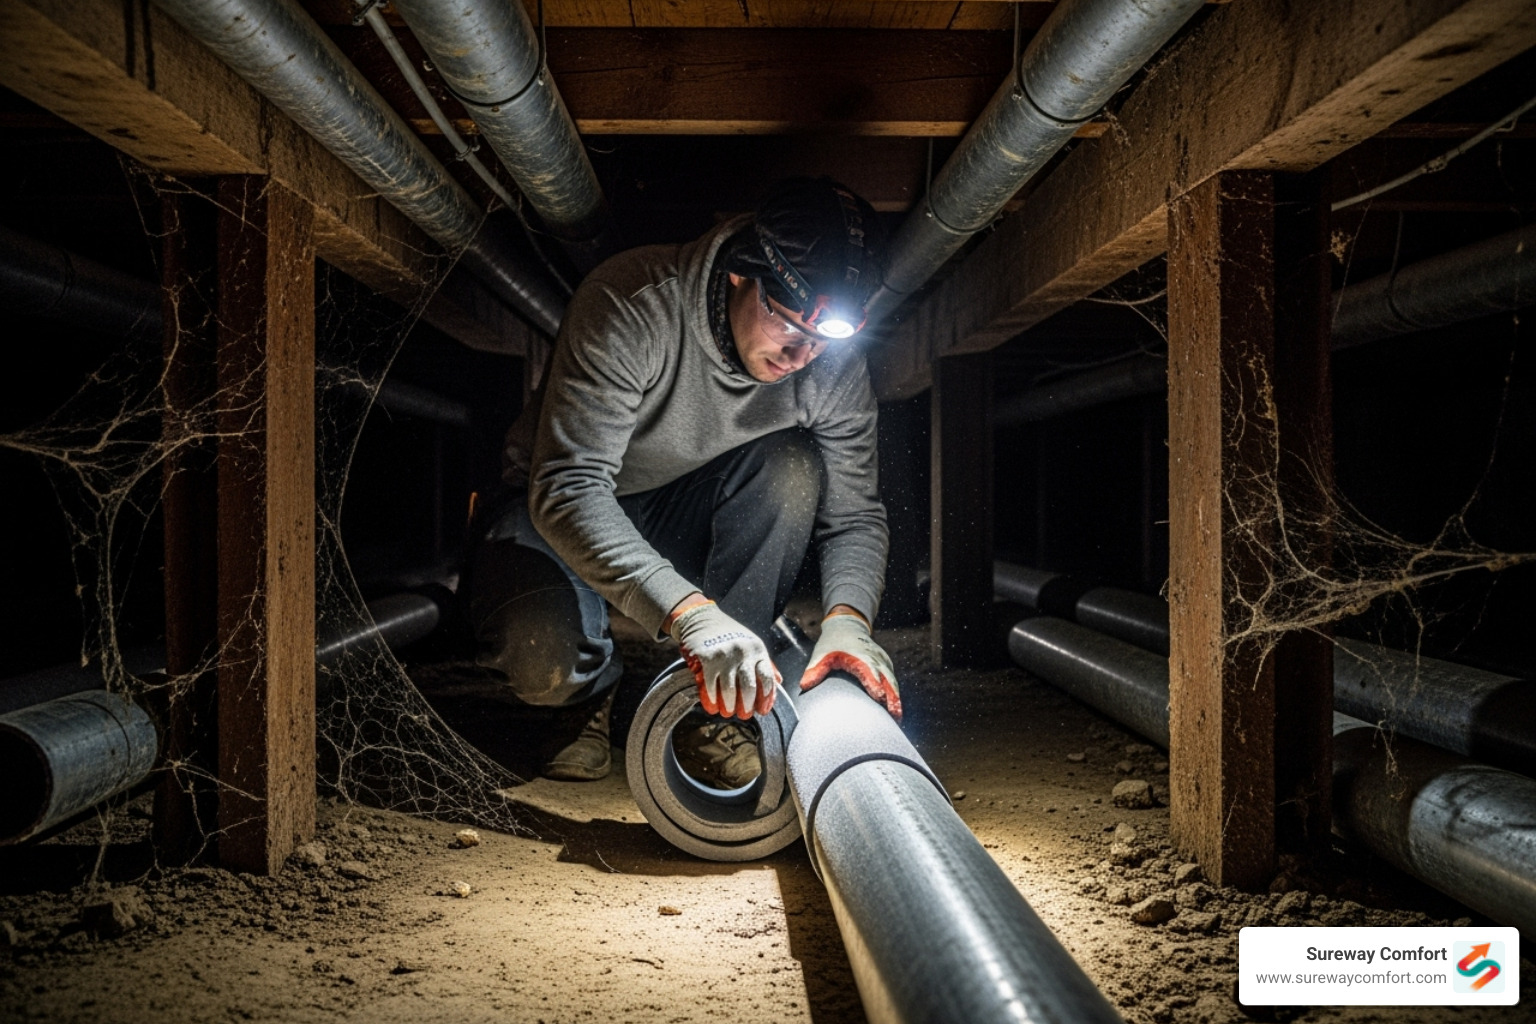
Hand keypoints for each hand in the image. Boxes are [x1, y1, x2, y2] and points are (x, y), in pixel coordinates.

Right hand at [668, 600, 778, 718]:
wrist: (700, 618)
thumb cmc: (728, 634)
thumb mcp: (751, 643)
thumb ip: (765, 662)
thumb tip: (778, 681)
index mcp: (757, 649)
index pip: (767, 677)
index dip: (766, 697)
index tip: (762, 710)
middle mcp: (744, 652)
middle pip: (749, 687)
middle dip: (747, 705)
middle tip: (744, 715)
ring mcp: (726, 655)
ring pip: (730, 689)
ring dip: (729, 705)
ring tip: (728, 712)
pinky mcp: (708, 658)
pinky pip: (711, 685)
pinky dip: (712, 698)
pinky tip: (713, 705)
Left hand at [798, 609, 900, 718]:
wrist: (847, 626)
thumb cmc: (833, 643)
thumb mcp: (822, 654)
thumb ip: (815, 669)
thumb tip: (805, 685)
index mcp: (859, 656)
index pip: (868, 670)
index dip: (874, 683)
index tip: (879, 697)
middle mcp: (874, 657)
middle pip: (886, 678)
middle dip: (891, 696)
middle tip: (895, 715)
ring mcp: (882, 660)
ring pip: (891, 680)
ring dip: (895, 698)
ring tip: (897, 717)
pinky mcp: (886, 663)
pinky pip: (892, 679)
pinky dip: (894, 693)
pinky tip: (895, 709)